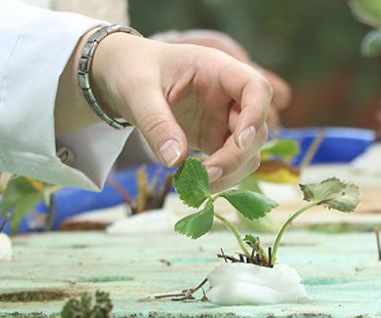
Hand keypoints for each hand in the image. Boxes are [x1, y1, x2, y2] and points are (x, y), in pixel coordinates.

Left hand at [56, 31, 273, 191]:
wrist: (123, 75)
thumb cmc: (133, 70)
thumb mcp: (138, 91)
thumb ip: (157, 123)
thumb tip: (175, 161)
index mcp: (217, 69)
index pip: (256, 88)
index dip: (257, 115)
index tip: (240, 141)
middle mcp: (229, 96)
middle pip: (257, 128)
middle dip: (236, 155)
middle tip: (206, 175)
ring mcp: (224, 119)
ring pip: (248, 152)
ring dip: (231, 172)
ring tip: (198, 185)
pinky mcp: (214, 139)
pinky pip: (229, 163)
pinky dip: (219, 178)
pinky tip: (194, 184)